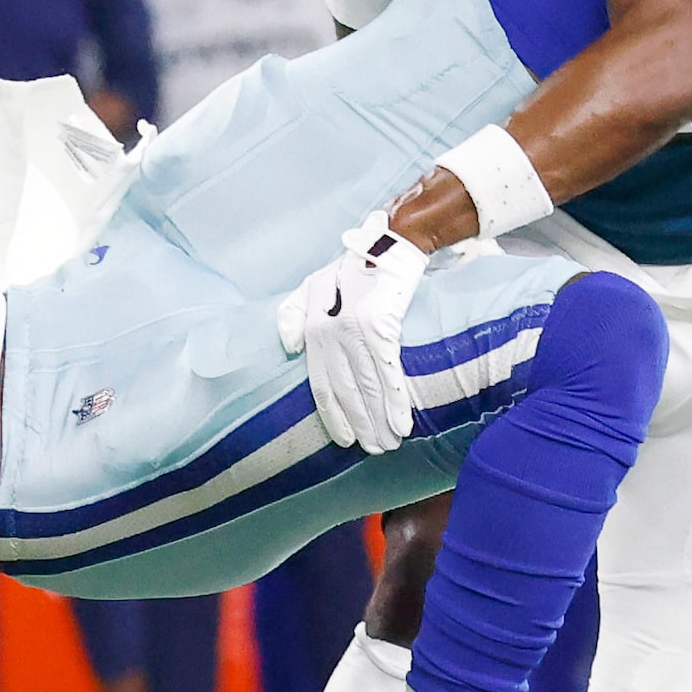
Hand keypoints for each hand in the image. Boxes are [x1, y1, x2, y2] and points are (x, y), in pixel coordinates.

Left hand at [275, 212, 427, 452]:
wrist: (389, 241)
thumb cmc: (352, 266)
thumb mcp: (313, 284)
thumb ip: (293, 314)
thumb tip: (289, 348)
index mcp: (313, 328)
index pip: (320, 383)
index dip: (333, 414)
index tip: (345, 439)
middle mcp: (330, 333)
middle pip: (344, 390)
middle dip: (359, 424)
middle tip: (373, 450)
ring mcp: (354, 330)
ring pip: (366, 386)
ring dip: (379, 419)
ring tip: (389, 443)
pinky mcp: (381, 325)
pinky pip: (388, 371)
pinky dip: (395, 400)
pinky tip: (402, 422)